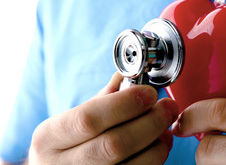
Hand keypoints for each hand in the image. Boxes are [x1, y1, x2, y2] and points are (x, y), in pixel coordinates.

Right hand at [29, 73, 178, 164]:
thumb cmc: (65, 144)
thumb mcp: (71, 119)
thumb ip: (101, 99)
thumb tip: (129, 76)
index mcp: (48, 138)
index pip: (88, 119)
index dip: (124, 104)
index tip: (149, 93)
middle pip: (114, 145)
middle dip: (150, 122)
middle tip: (168, 107)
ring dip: (157, 143)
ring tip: (166, 127)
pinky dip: (156, 158)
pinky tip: (159, 144)